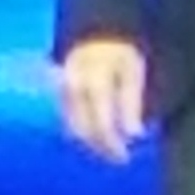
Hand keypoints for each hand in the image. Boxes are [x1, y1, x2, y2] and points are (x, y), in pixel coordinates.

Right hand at [56, 36, 148, 163]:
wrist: (96, 36)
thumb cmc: (119, 54)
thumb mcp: (132, 73)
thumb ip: (131, 103)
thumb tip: (134, 135)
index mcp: (94, 84)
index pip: (101, 125)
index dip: (113, 145)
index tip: (127, 156)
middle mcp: (73, 90)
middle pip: (84, 131)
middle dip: (102, 148)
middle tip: (120, 158)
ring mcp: (63, 92)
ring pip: (73, 128)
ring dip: (92, 143)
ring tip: (110, 149)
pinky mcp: (59, 94)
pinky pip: (69, 120)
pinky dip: (83, 131)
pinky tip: (97, 136)